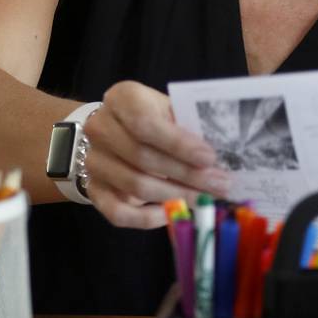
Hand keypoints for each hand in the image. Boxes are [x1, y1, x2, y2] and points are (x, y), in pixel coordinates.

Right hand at [82, 80, 229, 228]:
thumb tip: (224, 156)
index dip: (179, 144)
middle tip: (219, 185)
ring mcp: (93, 161)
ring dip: (175, 196)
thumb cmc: (154, 116)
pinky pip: (119, 213)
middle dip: (186, 175)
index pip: (146, 124)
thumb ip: (190, 126)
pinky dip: (148, 218)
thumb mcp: (170, 109)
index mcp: (122, 99)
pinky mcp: (93, 190)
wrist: (115, 129)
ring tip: (206, 199)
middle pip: (143, 158)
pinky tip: (173, 213)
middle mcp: (100, 128)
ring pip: (135, 186)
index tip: (210, 158)